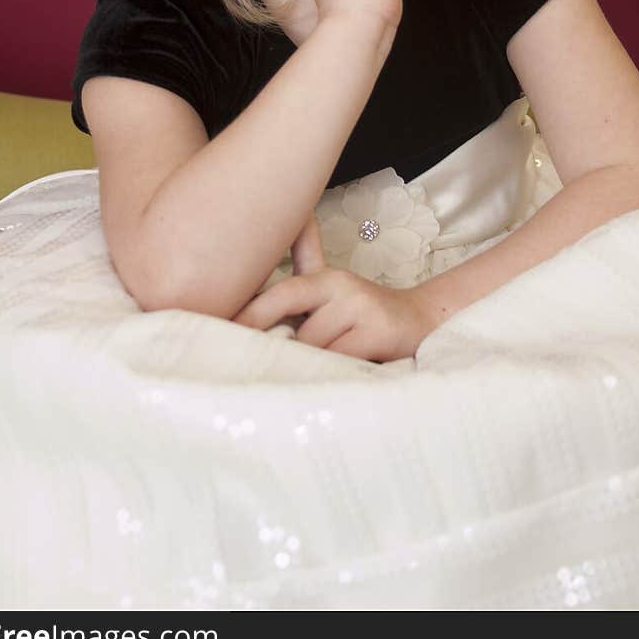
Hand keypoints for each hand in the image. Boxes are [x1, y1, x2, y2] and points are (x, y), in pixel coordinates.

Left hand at [233, 257, 436, 362]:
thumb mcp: (328, 290)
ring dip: (310, 366)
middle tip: (256, 369)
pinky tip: (332, 379)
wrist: (419, 319)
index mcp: (322, 278)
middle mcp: (341, 286)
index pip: (280, 293)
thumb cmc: (360, 312)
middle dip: (279, 350)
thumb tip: (249, 259)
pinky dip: (331, 372)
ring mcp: (361, 307)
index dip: (250, 314)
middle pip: (296, 327)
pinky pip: (341, 359)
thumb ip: (296, 274)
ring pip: (316, 346)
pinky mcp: (379, 331)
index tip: (219, 332)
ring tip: (312, 374)